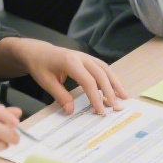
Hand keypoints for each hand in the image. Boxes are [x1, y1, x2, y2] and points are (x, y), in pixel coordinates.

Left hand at [1, 38, 126, 114]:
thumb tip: (71, 111)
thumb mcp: (46, 82)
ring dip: (116, 83)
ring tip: (124, 97)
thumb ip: (60, 96)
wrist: (38, 51)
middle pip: (101, 75)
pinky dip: (112, 78)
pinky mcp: (89, 59)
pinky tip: (116, 88)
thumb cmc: (41, 66)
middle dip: (111, 92)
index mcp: (71, 62)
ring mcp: (87, 57)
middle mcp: (82, 58)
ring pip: (106, 70)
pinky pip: (103, 68)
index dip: (96, 97)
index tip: (100, 111)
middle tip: (117, 107)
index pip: (88, 81)